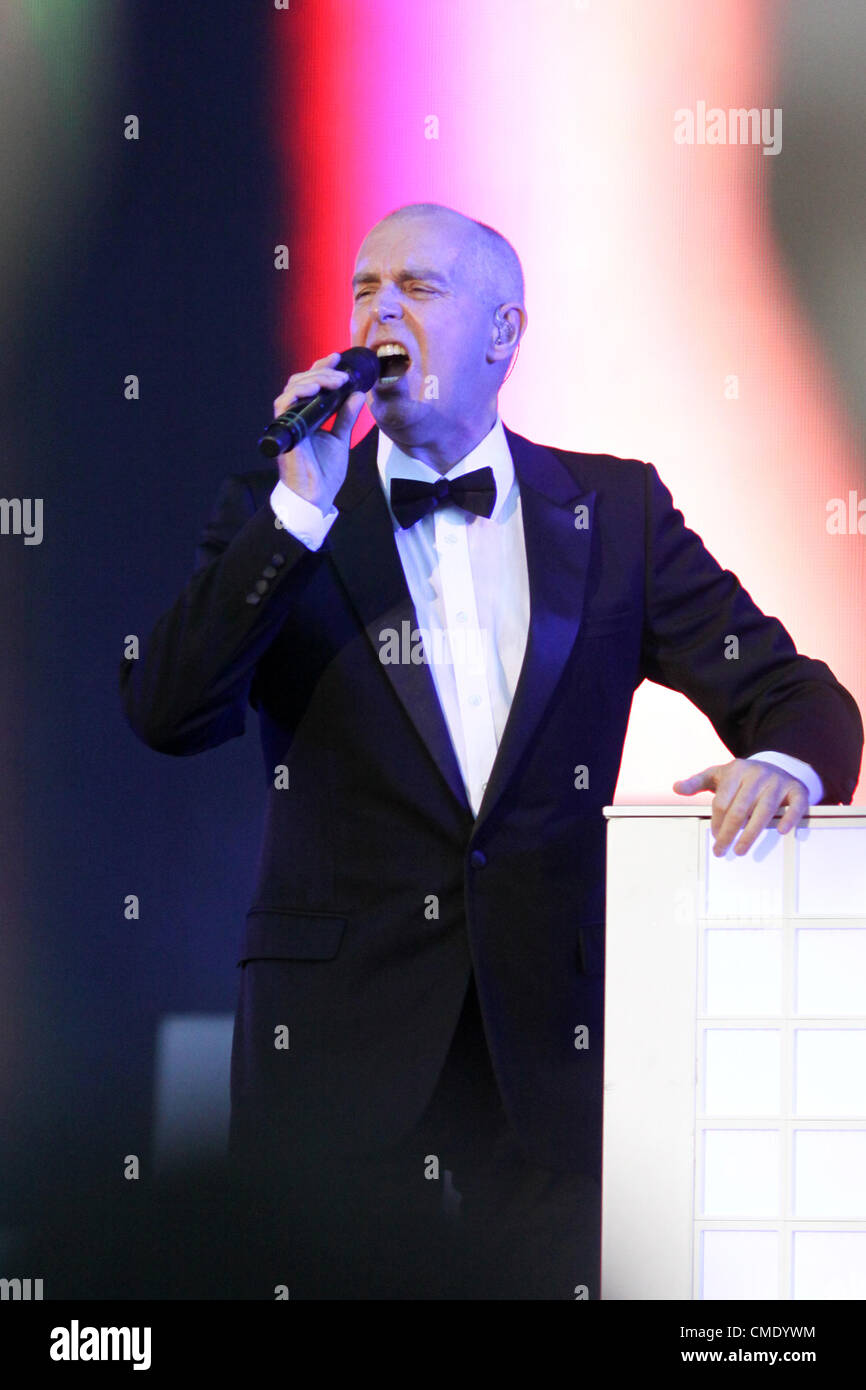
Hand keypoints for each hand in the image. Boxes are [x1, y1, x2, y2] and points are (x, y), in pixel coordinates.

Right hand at [272, 352, 367, 511]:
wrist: (316, 496)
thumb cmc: (324, 474)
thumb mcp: (340, 439)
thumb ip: (346, 417)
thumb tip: (357, 395)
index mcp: (306, 418)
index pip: (310, 386)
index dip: (322, 369)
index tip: (338, 358)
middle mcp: (295, 417)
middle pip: (300, 382)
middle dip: (320, 370)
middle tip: (340, 368)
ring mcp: (288, 423)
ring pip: (292, 388)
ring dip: (315, 379)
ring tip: (336, 380)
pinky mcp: (285, 431)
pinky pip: (284, 403)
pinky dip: (299, 393)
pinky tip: (316, 389)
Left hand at [672, 758, 808, 856]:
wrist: (776, 764)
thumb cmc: (742, 777)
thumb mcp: (718, 775)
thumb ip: (696, 782)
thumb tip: (676, 788)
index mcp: (736, 770)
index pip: (722, 802)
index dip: (717, 823)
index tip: (715, 839)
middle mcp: (757, 774)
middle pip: (740, 809)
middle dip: (729, 833)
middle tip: (721, 851)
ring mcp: (778, 781)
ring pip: (764, 811)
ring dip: (751, 834)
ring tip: (741, 850)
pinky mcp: (797, 790)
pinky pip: (796, 805)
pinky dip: (790, 818)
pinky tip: (782, 832)